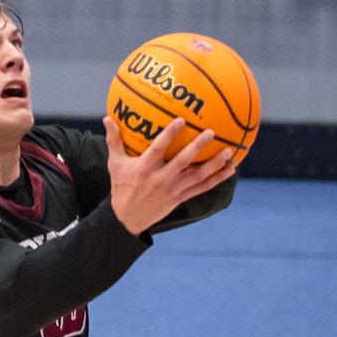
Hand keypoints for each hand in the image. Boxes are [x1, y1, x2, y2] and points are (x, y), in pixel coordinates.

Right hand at [104, 116, 234, 236]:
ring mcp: (173, 190)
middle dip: (198, 147)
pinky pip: (202, 188)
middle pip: (183, 161)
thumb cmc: (121, 186)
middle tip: (211, 133)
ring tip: (229, 152)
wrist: (128, 217)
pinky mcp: (180, 198)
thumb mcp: (114, 164)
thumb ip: (114, 141)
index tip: (181, 120)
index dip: (170, 134)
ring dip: (214, 164)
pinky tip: (230, 170)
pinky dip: (217, 179)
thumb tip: (107, 118)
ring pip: (197, 176)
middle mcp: (161, 179)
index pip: (159, 148)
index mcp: (144, 169)